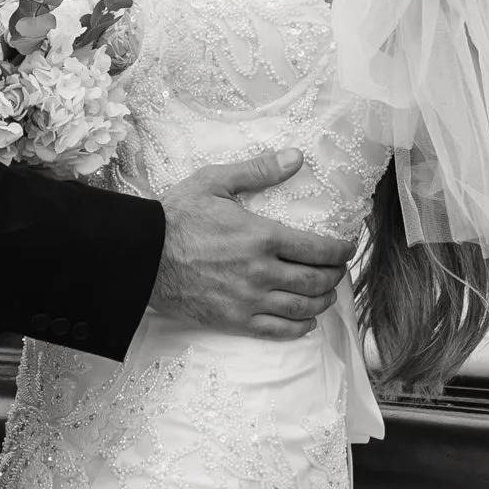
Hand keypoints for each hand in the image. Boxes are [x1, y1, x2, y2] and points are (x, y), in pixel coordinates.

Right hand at [150, 150, 353, 338]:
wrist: (142, 255)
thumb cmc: (176, 216)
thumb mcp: (215, 182)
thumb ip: (259, 170)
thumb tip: (296, 157)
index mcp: (262, 236)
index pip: (318, 249)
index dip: (341, 250)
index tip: (346, 248)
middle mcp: (261, 272)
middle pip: (316, 281)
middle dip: (335, 276)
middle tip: (338, 270)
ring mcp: (248, 300)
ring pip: (302, 308)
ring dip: (322, 302)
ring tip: (326, 294)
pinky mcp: (233, 320)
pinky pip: (277, 330)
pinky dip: (299, 328)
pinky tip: (305, 321)